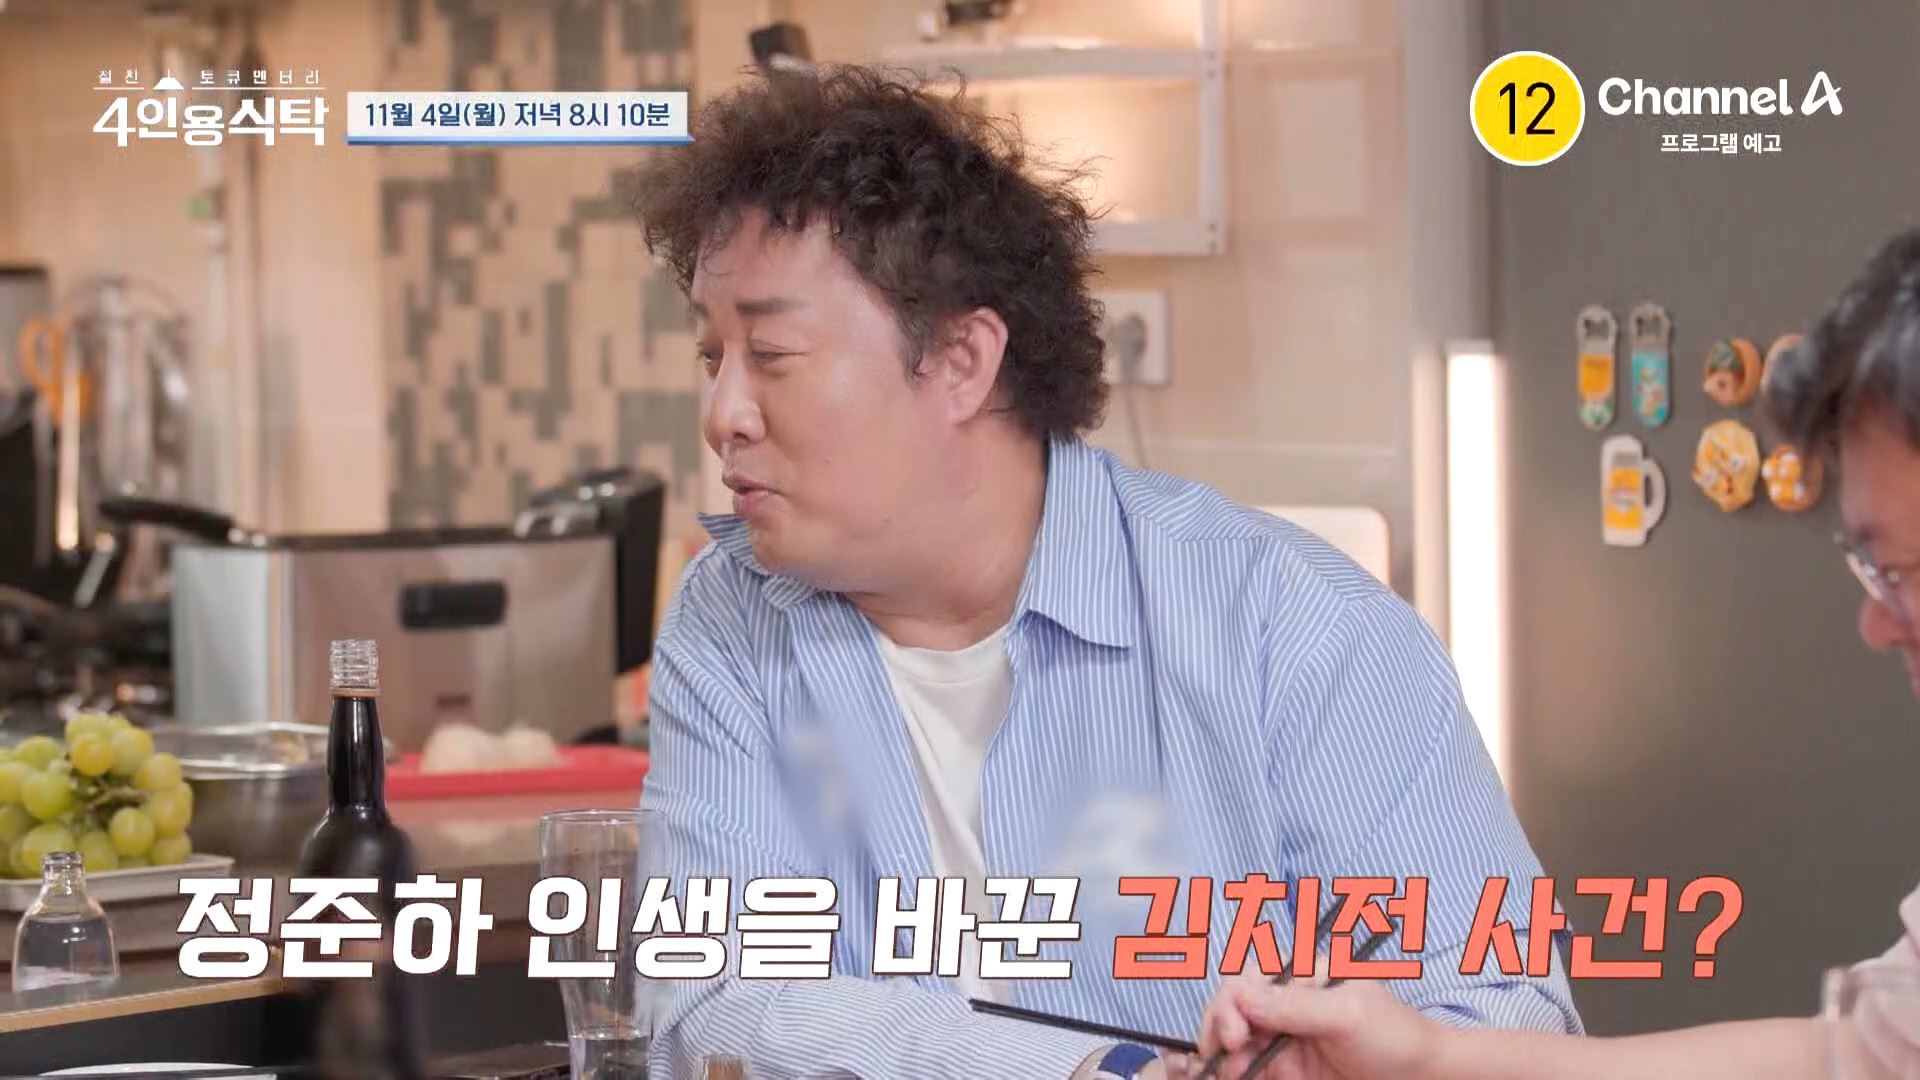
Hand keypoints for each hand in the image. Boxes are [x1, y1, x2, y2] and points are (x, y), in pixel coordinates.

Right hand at [1163, 972, 1448, 1079]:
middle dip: (1220, 1028)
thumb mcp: (1347, 1015)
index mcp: (1300, 977)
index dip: (1231, 1003)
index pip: (1247, 980)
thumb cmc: (1397, 1037)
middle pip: (1232, 1010)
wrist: (1423, 1079)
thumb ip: (1296, 1006)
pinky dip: (1235, 1072)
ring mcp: (1283, 1039)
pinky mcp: (1285, 1071)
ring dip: (1224, 1056)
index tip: (1235, 1033)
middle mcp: (1285, 1005)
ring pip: (1233, 1043)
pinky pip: (1248, 1068)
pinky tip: (1234, 1077)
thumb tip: (1241, 997)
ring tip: (1231, 1074)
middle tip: (1226, 1057)